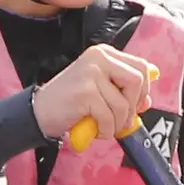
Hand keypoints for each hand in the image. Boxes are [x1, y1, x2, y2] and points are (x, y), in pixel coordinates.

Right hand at [34, 43, 153, 143]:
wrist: (36, 112)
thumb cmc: (68, 102)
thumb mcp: (98, 88)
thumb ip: (122, 89)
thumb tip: (146, 100)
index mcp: (103, 53)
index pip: (141, 66)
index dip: (143, 89)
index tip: (135, 103)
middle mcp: (98, 58)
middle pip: (137, 80)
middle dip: (133, 105)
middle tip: (123, 119)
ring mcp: (90, 74)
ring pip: (124, 103)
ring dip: (118, 123)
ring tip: (107, 128)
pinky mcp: (85, 92)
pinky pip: (109, 116)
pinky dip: (106, 129)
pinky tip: (97, 131)